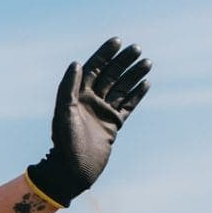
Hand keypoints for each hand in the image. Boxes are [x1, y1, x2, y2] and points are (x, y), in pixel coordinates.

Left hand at [24, 38, 150, 207]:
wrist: (73, 171)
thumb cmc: (65, 143)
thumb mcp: (64, 113)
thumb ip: (68, 87)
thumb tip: (76, 63)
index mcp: (77, 95)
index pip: (93, 68)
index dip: (105, 54)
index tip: (118, 41)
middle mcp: (90, 101)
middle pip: (110, 75)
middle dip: (123, 61)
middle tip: (137, 48)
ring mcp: (102, 113)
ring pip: (121, 88)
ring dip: (133, 75)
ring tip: (147, 62)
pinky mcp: (113, 126)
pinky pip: (127, 106)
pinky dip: (136, 95)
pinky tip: (146, 83)